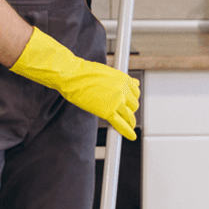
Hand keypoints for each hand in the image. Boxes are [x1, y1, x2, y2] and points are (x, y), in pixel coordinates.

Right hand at [10, 28, 138, 138]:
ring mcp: (117, 101)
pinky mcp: (108, 111)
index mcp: (124, 79)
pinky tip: (131, 136)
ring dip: (130, 121)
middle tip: (124, 114)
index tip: (129, 103)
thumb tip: (133, 83)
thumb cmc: (83, 73)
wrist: (72, 76)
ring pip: (129, 115)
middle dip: (130, 110)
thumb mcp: (107, 72)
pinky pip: (121, 124)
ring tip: (129, 126)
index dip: (131, 99)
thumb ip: (120, 80)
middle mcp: (124, 90)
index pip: (135, 92)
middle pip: (134, 104)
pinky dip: (127, 131)